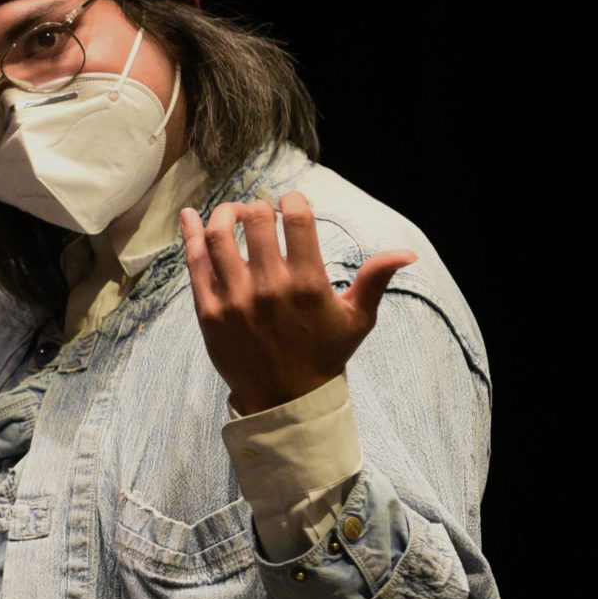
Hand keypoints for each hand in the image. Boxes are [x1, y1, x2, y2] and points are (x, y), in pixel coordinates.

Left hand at [179, 192, 413, 415]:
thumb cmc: (324, 355)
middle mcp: (269, 287)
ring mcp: (234, 299)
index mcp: (307, 283)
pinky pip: (194, 264)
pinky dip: (190, 234)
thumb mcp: (356, 319)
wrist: (285, 399)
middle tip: (259, 212)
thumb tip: (407, 252)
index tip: (291, 202)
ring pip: (219, 235)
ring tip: (231, 214)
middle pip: (256, 220)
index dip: (293, 200)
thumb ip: (375, 280)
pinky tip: (190, 216)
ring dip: (224, 213)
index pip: (296, 218)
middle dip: (258, 206)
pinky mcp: (208, 311)